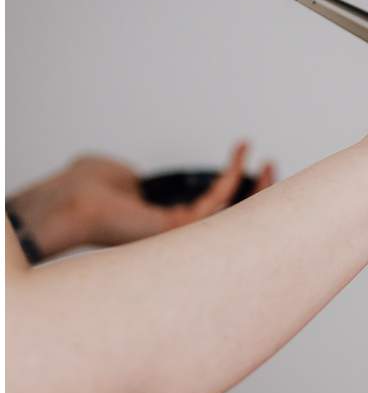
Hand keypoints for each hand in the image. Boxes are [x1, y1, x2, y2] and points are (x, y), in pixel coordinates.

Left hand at [7, 142, 274, 256]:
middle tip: (273, 171)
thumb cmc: (83, 190)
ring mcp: (179, 236)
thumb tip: (146, 181)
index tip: (246, 171)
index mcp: (164, 226)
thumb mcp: (121, 176)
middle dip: (258, 199)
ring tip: (270, 163)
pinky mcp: (178, 228)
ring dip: (257, 189)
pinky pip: (218, 202)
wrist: (67, 201)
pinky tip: (240, 154)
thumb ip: (139, 181)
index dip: (234, 194)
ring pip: (234, 218)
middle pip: (231, 222)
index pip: (210, 215)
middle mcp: (176, 237)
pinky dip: (233, 175)